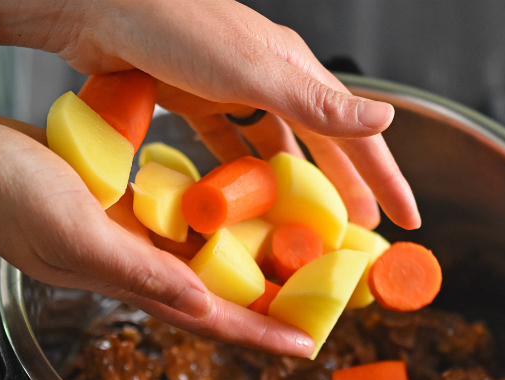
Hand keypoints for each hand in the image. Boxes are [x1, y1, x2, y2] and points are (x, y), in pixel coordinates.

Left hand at [0, 0, 419, 229]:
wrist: (97, 5)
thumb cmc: (178, 29)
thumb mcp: (256, 73)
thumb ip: (318, 104)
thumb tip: (384, 120)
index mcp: (295, 71)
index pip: (356, 133)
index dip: (385, 178)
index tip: (407, 218)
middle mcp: (269, 81)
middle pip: (321, 146)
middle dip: (345, 189)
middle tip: (362, 233)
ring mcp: (230, 91)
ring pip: (275, 151)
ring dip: (292, 189)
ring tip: (305, 227)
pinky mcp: (193, 101)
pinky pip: (227, 147)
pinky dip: (238, 175)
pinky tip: (241, 200)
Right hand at [0, 113, 314, 355]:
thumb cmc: (7, 201)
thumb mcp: (78, 239)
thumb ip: (140, 273)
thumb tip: (202, 304)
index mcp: (139, 281)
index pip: (216, 320)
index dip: (263, 334)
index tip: (306, 344)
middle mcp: (147, 264)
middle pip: (224, 293)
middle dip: (271, 297)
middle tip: (319, 292)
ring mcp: (140, 236)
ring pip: (211, 256)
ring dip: (253, 257)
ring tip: (297, 250)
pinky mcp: (131, 207)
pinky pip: (186, 220)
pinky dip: (220, 220)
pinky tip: (244, 208)